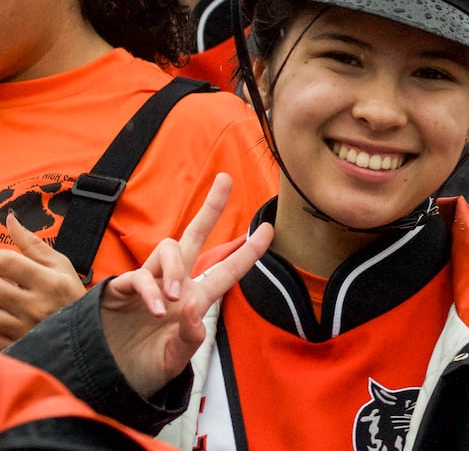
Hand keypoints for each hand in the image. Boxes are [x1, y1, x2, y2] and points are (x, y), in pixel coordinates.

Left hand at [0, 214, 86, 348]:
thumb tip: (10, 219)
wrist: (86, 338)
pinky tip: (1, 308)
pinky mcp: (14, 346)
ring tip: (2, 291)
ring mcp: (23, 329)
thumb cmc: (71, 297)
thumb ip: (32, 244)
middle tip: (1, 276)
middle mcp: (35, 306)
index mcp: (49, 282)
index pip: (6, 262)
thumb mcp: (60, 266)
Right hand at [99, 173, 271, 399]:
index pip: (226, 270)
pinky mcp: (121, 290)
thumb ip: (188, 339)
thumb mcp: (174, 360)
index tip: (269, 227)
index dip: (248, 250)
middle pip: (194, 236)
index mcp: (196, 299)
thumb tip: (195, 310)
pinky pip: (138, 277)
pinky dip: (150, 291)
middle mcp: (174, 284)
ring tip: (175, 297)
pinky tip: (158, 309)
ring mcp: (148, 283)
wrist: (108, 379)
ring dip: (175, 268)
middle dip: (210, 207)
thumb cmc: (145, 367)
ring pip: (168, 249)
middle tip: (225, 179)